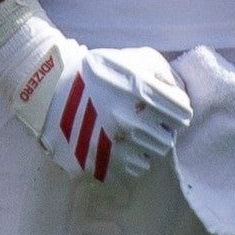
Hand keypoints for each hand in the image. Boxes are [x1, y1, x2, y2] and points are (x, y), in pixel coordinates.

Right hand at [0, 0, 190, 184]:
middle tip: (145, 122)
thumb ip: (165, 74)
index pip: (182, 113)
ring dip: (143, 149)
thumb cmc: (98, 70)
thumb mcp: (135, 58)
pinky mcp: (97, 168)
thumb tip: (179, 94)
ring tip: (128, 135)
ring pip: (149, 160)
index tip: (164, 107)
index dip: (175, 108)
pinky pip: (126, 176)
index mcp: (143, 94)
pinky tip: (115, 149)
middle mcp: (131, 124)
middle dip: (159, 130)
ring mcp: (113, 149)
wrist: (52, 87)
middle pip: (167, 140)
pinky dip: (125, 164)